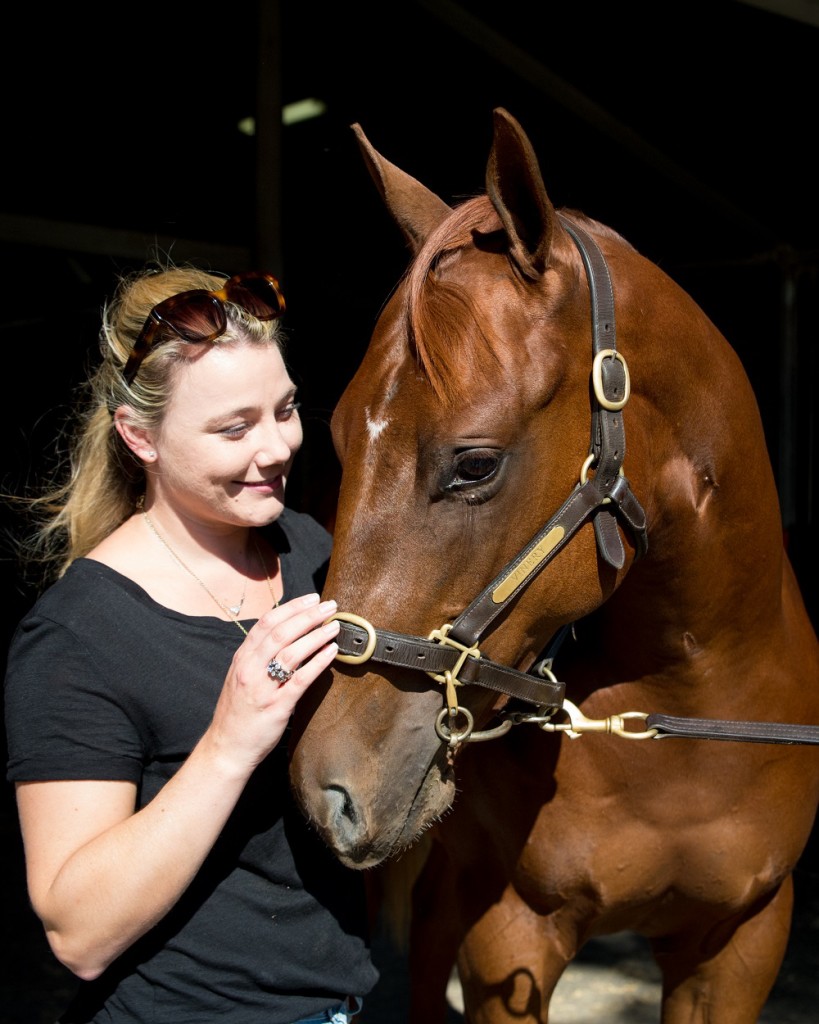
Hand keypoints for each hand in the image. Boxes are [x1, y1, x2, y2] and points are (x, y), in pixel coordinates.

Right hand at [207, 593, 339, 773]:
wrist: (226, 748)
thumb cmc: (237, 713)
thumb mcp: (240, 678)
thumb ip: (258, 657)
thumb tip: (285, 635)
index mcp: (242, 659)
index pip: (266, 623)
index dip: (291, 608)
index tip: (311, 599)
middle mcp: (250, 669)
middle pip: (281, 633)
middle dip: (308, 616)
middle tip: (330, 605)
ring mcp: (263, 688)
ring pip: (291, 653)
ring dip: (316, 636)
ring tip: (335, 626)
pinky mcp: (277, 707)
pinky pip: (300, 680)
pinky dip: (317, 662)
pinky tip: (331, 652)